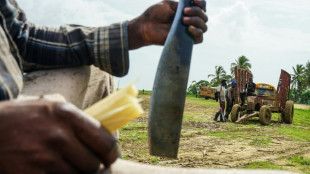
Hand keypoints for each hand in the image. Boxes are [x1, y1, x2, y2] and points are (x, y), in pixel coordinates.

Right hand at [0, 99, 117, 172]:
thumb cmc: (21, 116)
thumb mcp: (50, 106)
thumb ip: (77, 117)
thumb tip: (103, 130)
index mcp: (66, 115)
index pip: (105, 141)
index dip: (111, 153)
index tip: (110, 157)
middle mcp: (58, 136)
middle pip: (93, 164)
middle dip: (94, 167)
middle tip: (88, 164)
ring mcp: (44, 158)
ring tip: (67, 165)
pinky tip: (52, 171)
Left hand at [128, 0, 207, 48]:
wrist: (145, 26)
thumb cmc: (154, 15)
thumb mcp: (168, 5)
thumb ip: (182, 4)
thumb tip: (193, 4)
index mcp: (185, 12)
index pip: (201, 7)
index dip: (202, 3)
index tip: (195, 0)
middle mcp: (189, 21)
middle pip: (204, 17)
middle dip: (197, 12)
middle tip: (183, 12)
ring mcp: (188, 31)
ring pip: (204, 27)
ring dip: (197, 21)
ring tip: (183, 20)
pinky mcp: (185, 41)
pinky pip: (200, 38)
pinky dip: (198, 32)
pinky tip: (189, 28)